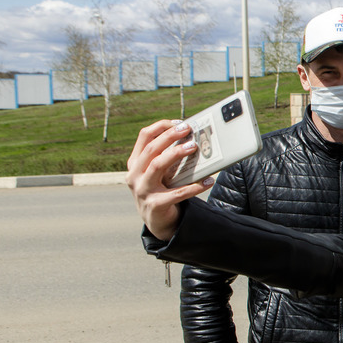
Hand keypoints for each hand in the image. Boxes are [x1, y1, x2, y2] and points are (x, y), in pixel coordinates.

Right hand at [126, 120, 214, 239]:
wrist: (156, 220)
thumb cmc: (161, 189)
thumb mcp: (159, 172)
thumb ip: (168, 156)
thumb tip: (192, 138)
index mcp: (135, 163)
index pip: (144, 137)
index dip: (161, 126)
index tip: (179, 122)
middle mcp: (135, 175)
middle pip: (151, 149)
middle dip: (170, 136)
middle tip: (187, 130)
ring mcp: (143, 190)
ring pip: (157, 165)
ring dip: (176, 154)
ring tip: (193, 147)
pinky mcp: (155, 204)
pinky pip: (177, 193)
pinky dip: (194, 186)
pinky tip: (208, 181)